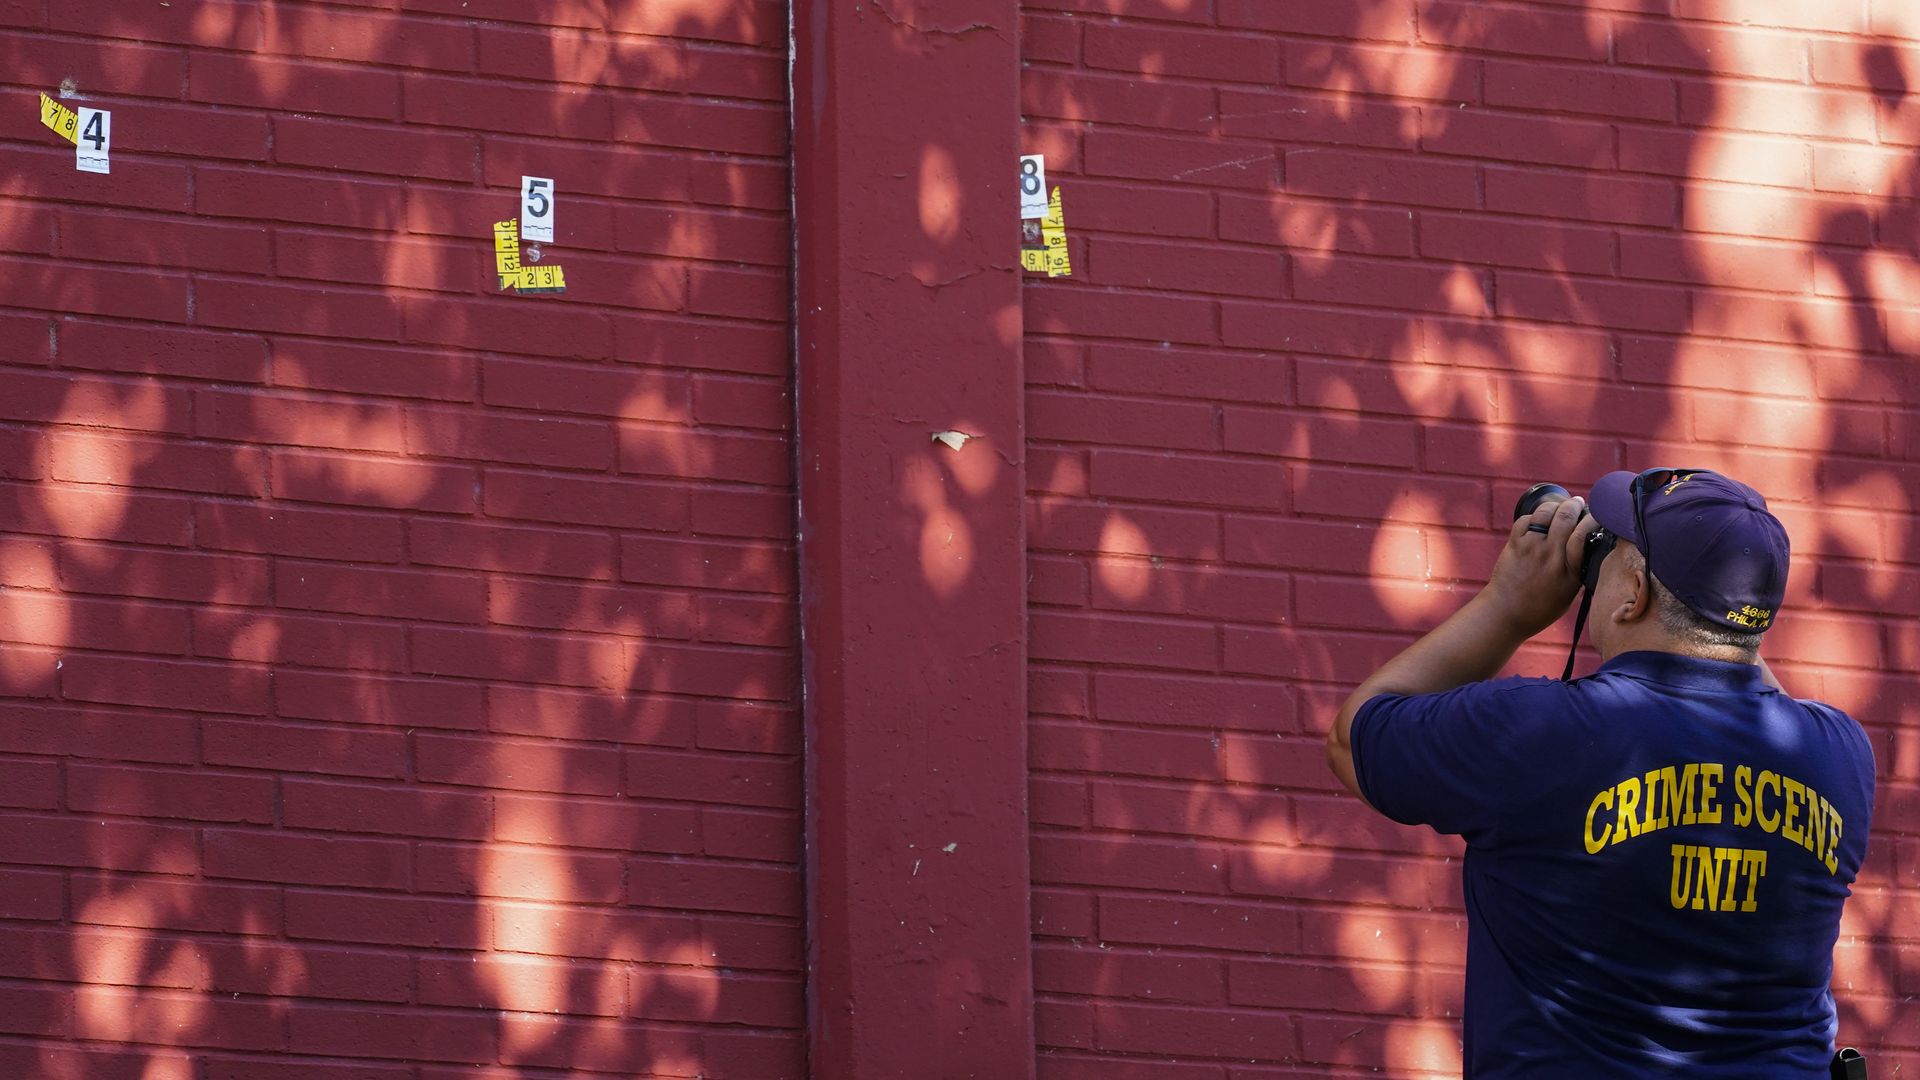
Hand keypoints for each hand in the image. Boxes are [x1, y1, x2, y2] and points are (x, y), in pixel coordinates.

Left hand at [1481, 494, 1596, 637]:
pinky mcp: (1514, 545)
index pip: (1584, 535)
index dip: (1593, 519)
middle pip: (1565, 517)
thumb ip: (1581, 571)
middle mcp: (1550, 556)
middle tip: (1579, 503)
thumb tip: (1593, 549)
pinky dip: (1534, 516)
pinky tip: (1540, 519)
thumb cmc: (1541, 608)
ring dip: (1555, 505)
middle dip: (1575, 505)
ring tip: (1561, 506)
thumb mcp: (1571, 594)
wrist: (1506, 613)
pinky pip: (1525, 520)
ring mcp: (1530, 548)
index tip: (1599, 515)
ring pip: (1544, 513)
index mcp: (1569, 571)